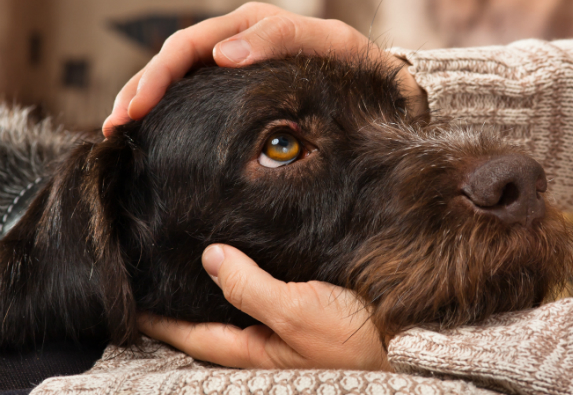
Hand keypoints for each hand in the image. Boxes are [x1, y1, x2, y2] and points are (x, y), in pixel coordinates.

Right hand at [102, 2, 426, 135]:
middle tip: (116, 126)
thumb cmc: (355, 66)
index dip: (159, 75)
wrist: (376, 85)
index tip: (137, 108)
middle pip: (172, 61)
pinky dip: (169, 112)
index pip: (189, 46)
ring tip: (119, 131)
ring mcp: (234, 66)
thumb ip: (280, 40)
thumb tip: (223, 54)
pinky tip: (152, 131)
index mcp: (251, 27)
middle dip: (140, 90)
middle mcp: (235, 42)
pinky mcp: (238, 91)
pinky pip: (195, 96)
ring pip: (178, 78)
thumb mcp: (329, 45)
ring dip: (144, 101)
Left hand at [139, 244, 390, 370]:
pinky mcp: (304, 313)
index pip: (192, 333)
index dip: (160, 317)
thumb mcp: (298, 312)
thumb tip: (210, 257)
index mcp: (254, 349)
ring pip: (237, 306)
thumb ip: (251, 288)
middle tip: (156, 271)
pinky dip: (248, 278)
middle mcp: (263, 342)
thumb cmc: (354, 338)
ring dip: (215, 287)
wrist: (406, 344)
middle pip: (210, 320)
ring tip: (192, 260)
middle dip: (183, 300)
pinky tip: (247, 258)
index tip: (132, 296)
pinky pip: (264, 295)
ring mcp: (283, 330)